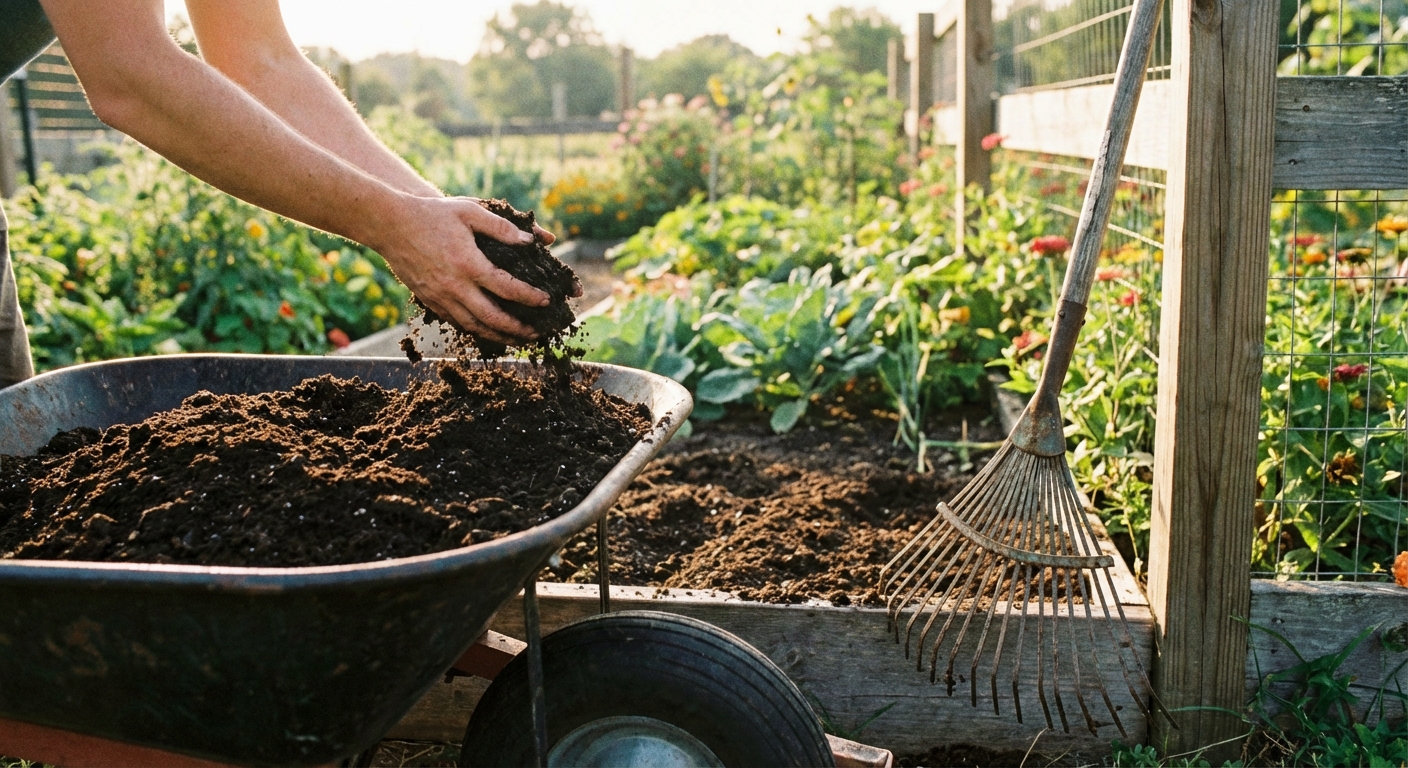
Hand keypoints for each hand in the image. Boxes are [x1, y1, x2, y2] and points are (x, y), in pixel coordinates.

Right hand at [370, 195, 549, 344]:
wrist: (389, 224)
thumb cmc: (432, 214)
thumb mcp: (469, 211)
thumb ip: (500, 227)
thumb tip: (531, 241)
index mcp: (469, 264)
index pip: (507, 287)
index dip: (530, 297)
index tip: (546, 300)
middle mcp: (455, 286)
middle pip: (493, 318)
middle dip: (518, 329)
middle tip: (538, 333)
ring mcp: (440, 297)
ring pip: (474, 326)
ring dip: (499, 336)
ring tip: (518, 340)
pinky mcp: (429, 301)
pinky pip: (457, 322)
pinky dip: (476, 330)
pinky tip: (489, 331)